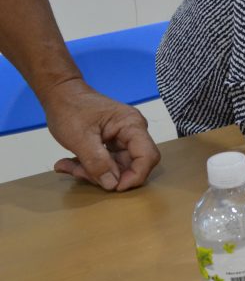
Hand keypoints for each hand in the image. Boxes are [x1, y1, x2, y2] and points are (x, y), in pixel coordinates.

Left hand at [41, 79, 160, 189]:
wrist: (60, 92)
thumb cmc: (70, 107)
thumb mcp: (79, 137)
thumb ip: (97, 162)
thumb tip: (113, 185)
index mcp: (132, 125)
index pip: (148, 156)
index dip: (135, 176)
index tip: (114, 187)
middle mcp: (133, 132)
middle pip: (134, 164)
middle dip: (109, 175)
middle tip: (80, 174)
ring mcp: (124, 138)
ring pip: (119, 166)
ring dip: (94, 172)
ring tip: (69, 166)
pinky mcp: (113, 143)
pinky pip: (108, 162)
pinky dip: (90, 167)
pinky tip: (71, 164)